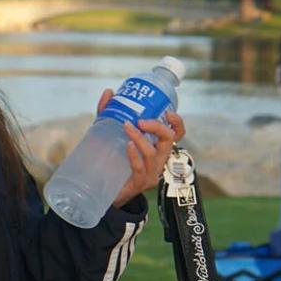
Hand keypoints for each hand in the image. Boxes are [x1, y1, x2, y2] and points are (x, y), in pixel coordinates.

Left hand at [94, 90, 186, 208]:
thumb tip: (110, 92)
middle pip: (168, 140)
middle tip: (141, 120)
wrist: (103, 189)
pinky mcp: (140, 183)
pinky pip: (141, 168)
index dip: (177, 123)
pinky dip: (135, 155)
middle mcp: (158, 159)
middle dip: (158, 127)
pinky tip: (127, 146)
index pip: (176, 134)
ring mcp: (151, 173)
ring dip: (141, 138)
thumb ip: (109, 114)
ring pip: (153, 153)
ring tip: (127, 127)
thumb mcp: (111, 133)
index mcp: (157, 147)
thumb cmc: (113, 159)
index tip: (168, 111)